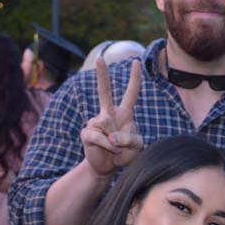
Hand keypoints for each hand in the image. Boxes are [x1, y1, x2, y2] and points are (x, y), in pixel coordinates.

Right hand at [80, 58, 142, 175]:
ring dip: (117, 142)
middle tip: (100, 57)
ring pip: (108, 125)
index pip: (131, 93)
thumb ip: (130, 138)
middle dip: (102, 75)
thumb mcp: (137, 147)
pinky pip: (99, 137)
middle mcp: (109, 114)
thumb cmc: (125, 153)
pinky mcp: (87, 133)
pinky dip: (107, 146)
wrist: (108, 167)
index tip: (136, 61)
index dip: (134, 78)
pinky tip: (108, 150)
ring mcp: (96, 122)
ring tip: (116, 149)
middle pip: (104, 91)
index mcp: (124, 113)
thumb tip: (113, 136)